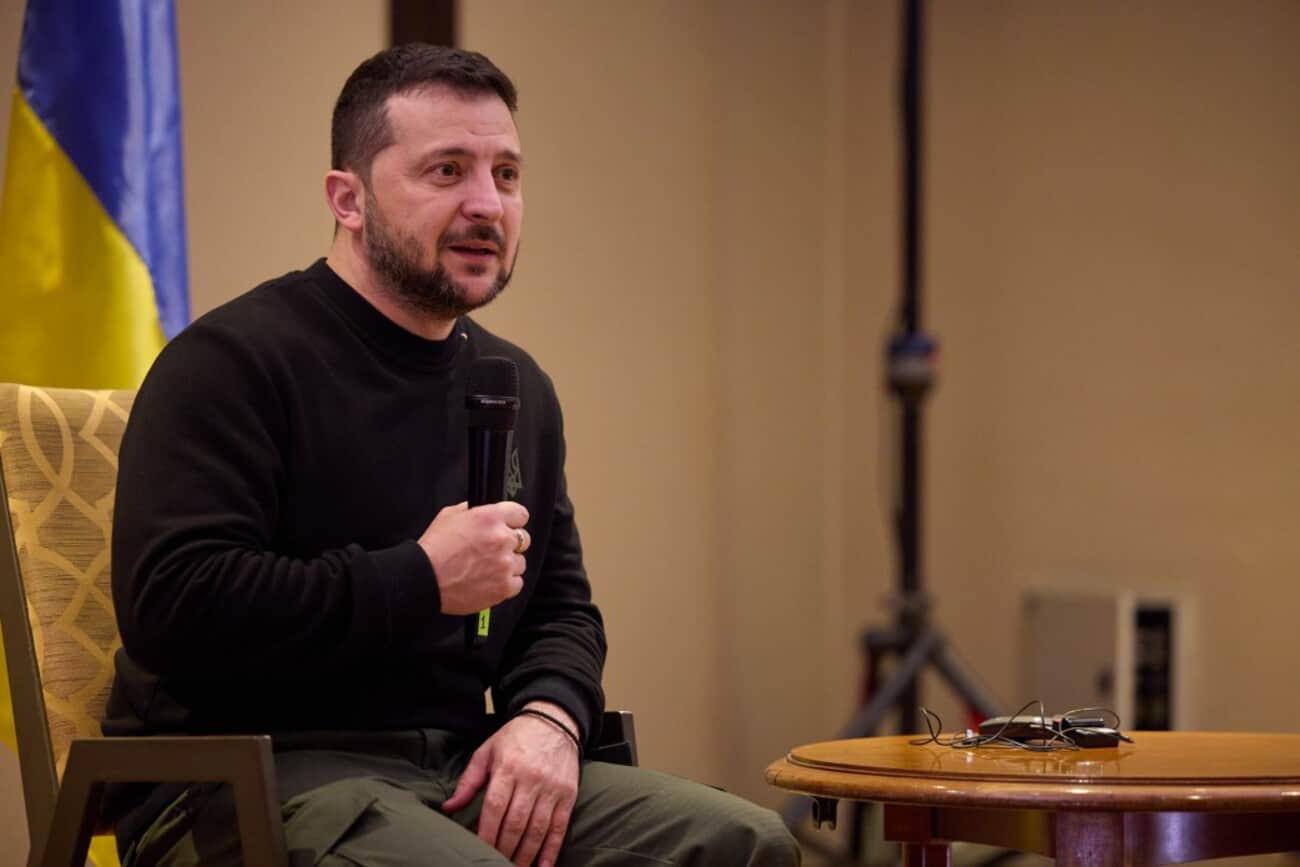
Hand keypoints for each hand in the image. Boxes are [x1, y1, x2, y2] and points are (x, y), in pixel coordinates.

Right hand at [419, 501, 529, 614]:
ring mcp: (504, 564)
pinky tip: (490, 581)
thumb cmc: (433, 550)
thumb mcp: (449, 515)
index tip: (509, 526)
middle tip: (492, 550)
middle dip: (509, 544)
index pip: (520, 514)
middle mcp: (501, 539)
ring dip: (507, 565)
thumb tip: (484, 510)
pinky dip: (506, 583)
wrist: (424, 578)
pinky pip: (517, 583)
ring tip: (486, 568)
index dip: (513, 521)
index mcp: (490, 518)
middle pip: (523, 538)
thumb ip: (473, 511)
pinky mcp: (504, 587)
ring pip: (520, 562)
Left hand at [443, 702, 580, 866]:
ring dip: (526, 855)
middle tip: (496, 864)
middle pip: (516, 823)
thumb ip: (468, 782)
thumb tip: (448, 808)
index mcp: (507, 768)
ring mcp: (552, 788)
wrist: (554, 720)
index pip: (495, 807)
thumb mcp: (486, 752)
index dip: (487, 833)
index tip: (481, 850)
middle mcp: (531, 779)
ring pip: (538, 829)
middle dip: (505, 849)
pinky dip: (552, 850)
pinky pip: (560, 827)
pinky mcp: (568, 794)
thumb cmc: (516, 738)